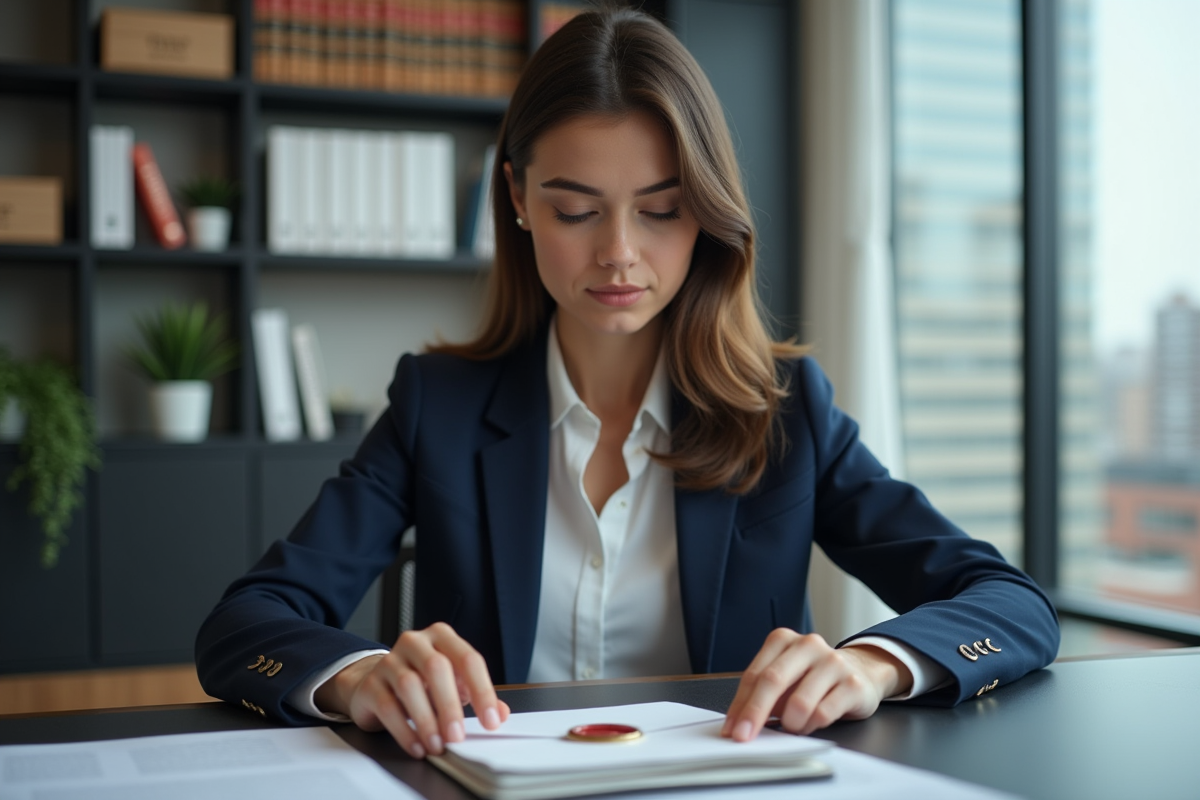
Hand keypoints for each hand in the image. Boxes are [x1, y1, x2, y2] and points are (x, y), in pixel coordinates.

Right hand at [315, 622, 509, 758]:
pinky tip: (417, 746)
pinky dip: (405, 730)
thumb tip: (501, 713)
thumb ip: (477, 696)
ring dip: (426, 720)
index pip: (468, 659)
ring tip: (437, 745)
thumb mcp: (453, 683)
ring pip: (409, 685)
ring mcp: (390, 660)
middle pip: (437, 668)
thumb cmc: (421, 681)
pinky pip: (388, 706)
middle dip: (450, 705)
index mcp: (442, 637)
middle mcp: (415, 642)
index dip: (483, 691)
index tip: (491, 721)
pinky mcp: (371, 684)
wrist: (376, 683)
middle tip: (458, 736)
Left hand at [721, 629, 912, 740]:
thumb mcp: (785, 679)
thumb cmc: (812, 678)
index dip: (740, 705)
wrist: (860, 672)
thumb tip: (739, 723)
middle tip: (745, 737)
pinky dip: (812, 726)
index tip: (731, 729)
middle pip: (772, 681)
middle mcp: (808, 645)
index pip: (754, 675)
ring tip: (793, 726)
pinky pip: (823, 714)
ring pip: (799, 702)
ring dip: (790, 724)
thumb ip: (762, 694)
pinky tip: (813, 723)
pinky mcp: (853, 683)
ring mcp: (833, 662)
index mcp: (783, 640)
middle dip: (755, 713)